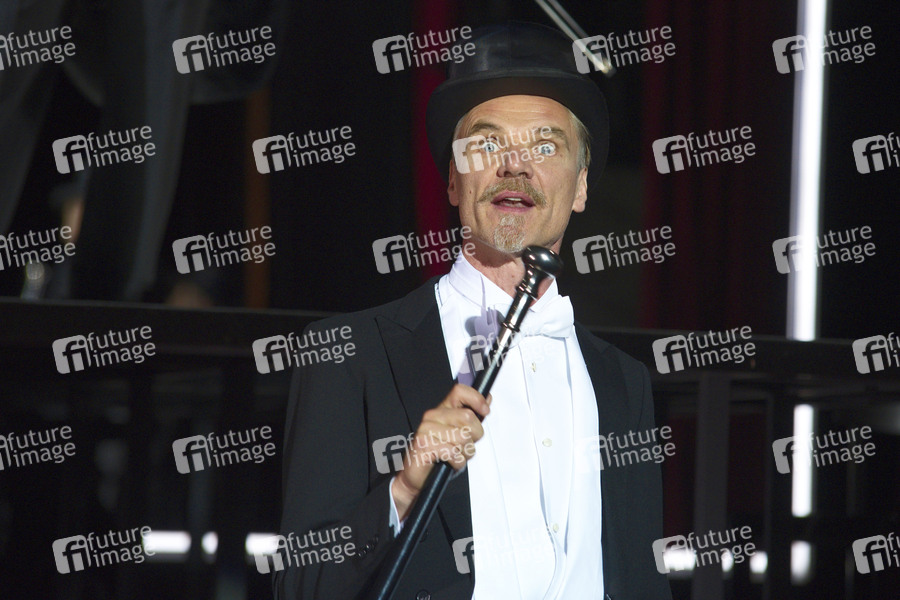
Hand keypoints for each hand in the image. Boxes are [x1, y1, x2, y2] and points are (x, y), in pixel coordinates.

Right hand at [391, 384, 489, 519]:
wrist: (417, 477)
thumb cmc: (439, 456)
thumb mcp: (460, 435)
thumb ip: (473, 418)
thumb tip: (487, 399)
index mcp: (442, 410)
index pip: (460, 392)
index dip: (476, 399)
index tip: (485, 410)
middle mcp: (433, 416)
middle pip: (468, 417)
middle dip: (474, 437)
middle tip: (464, 446)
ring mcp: (426, 429)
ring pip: (463, 437)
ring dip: (465, 453)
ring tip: (455, 456)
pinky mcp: (424, 444)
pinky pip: (453, 452)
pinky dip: (457, 462)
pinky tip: (449, 462)